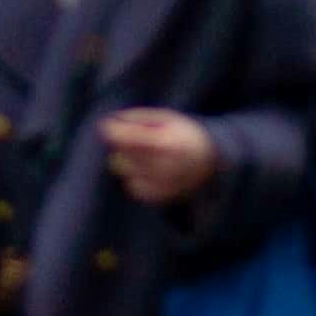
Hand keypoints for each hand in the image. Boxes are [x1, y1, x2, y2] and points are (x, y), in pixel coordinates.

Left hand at [100, 105, 218, 204]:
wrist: (210, 160)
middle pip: (124, 157)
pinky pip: (133, 187)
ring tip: (144, 153)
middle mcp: (164, 167)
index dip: (114, 132)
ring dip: (127, 162)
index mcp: (167, 143)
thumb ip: (138, 119)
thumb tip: (111, 122)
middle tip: (131, 138)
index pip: (130, 139)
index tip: (105, 125)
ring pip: (126, 173)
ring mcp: (162, 185)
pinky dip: (135, 177)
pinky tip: (147, 169)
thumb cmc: (183, 133)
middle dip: (122, 146)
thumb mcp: (166, 117)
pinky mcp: (160, 197)